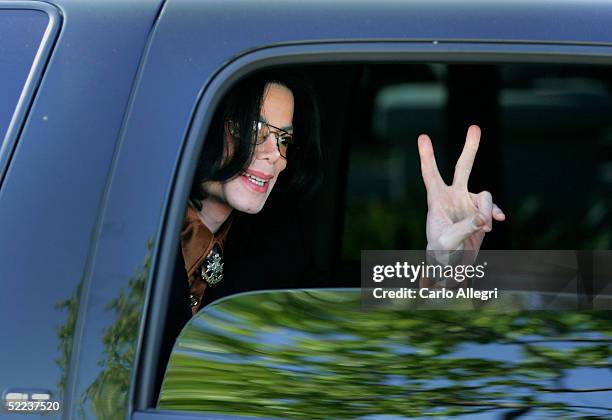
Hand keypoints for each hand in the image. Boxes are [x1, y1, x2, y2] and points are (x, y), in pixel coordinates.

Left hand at [418, 125, 504, 253]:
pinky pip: (493, 210)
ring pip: (485, 197)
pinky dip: (495, 214)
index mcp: (437, 200)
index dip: (427, 156)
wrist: (452, 263)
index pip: (431, 175)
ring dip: (488, 211)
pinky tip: (499, 220)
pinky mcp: (481, 214)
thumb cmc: (441, 251)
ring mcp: (468, 203)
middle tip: (475, 127)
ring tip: (486, 227)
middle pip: (463, 168)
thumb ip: (465, 228)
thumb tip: (485, 218)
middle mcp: (454, 196)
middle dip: (470, 148)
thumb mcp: (449, 242)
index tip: (423, 137)